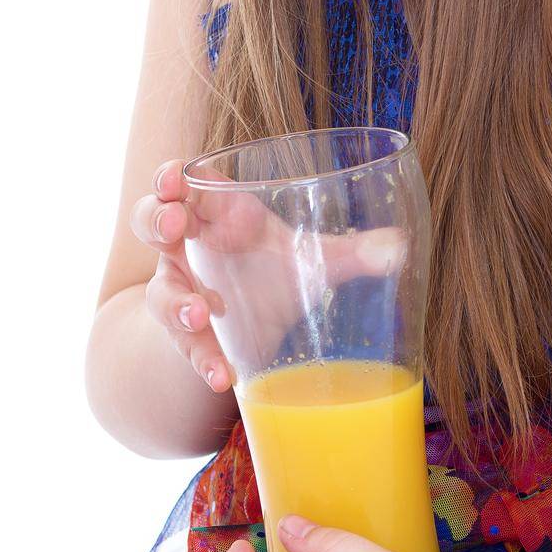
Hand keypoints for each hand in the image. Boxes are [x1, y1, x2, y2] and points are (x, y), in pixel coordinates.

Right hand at [134, 159, 405, 393]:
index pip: (184, 182)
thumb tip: (398, 249)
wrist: (254, 329)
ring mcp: (182, 291)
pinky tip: (222, 375)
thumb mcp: (315, 259)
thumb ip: (353, 252)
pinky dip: (202, 359)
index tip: (175, 176)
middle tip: (174, 226)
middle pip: (152, 221)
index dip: (171, 176)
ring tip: (200, 312)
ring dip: (175, 299)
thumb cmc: (279, 271)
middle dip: (157, 219)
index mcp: (218, 210)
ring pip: (160, 289)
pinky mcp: (188, 336)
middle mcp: (191, 246)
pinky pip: (185, 346)